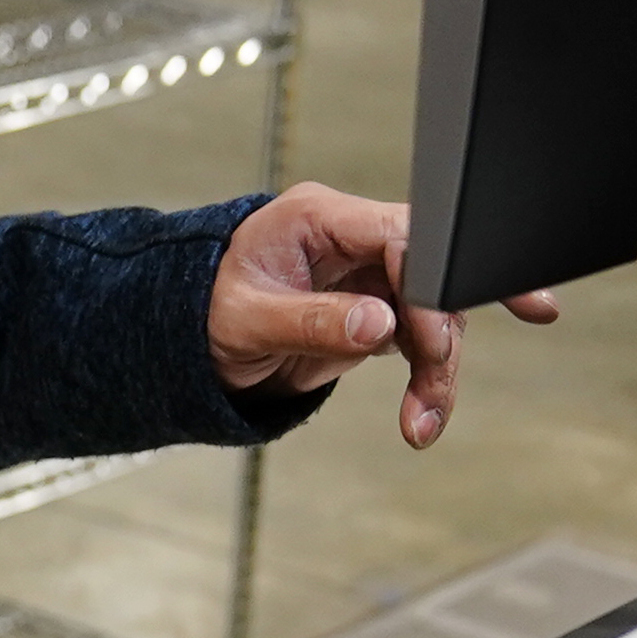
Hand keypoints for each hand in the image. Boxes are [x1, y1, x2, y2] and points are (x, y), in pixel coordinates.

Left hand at [209, 181, 560, 449]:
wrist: (197, 337)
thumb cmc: (207, 312)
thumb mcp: (248, 321)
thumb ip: (311, 321)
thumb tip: (378, 323)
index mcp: (317, 218)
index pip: (397, 234)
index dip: (425, 286)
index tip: (430, 341)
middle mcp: (350, 238)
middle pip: (428, 274)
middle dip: (439, 335)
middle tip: (433, 383)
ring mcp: (367, 271)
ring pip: (434, 311)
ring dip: (437, 366)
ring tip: (422, 419)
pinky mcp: (375, 304)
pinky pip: (420, 336)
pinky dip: (427, 374)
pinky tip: (421, 412)